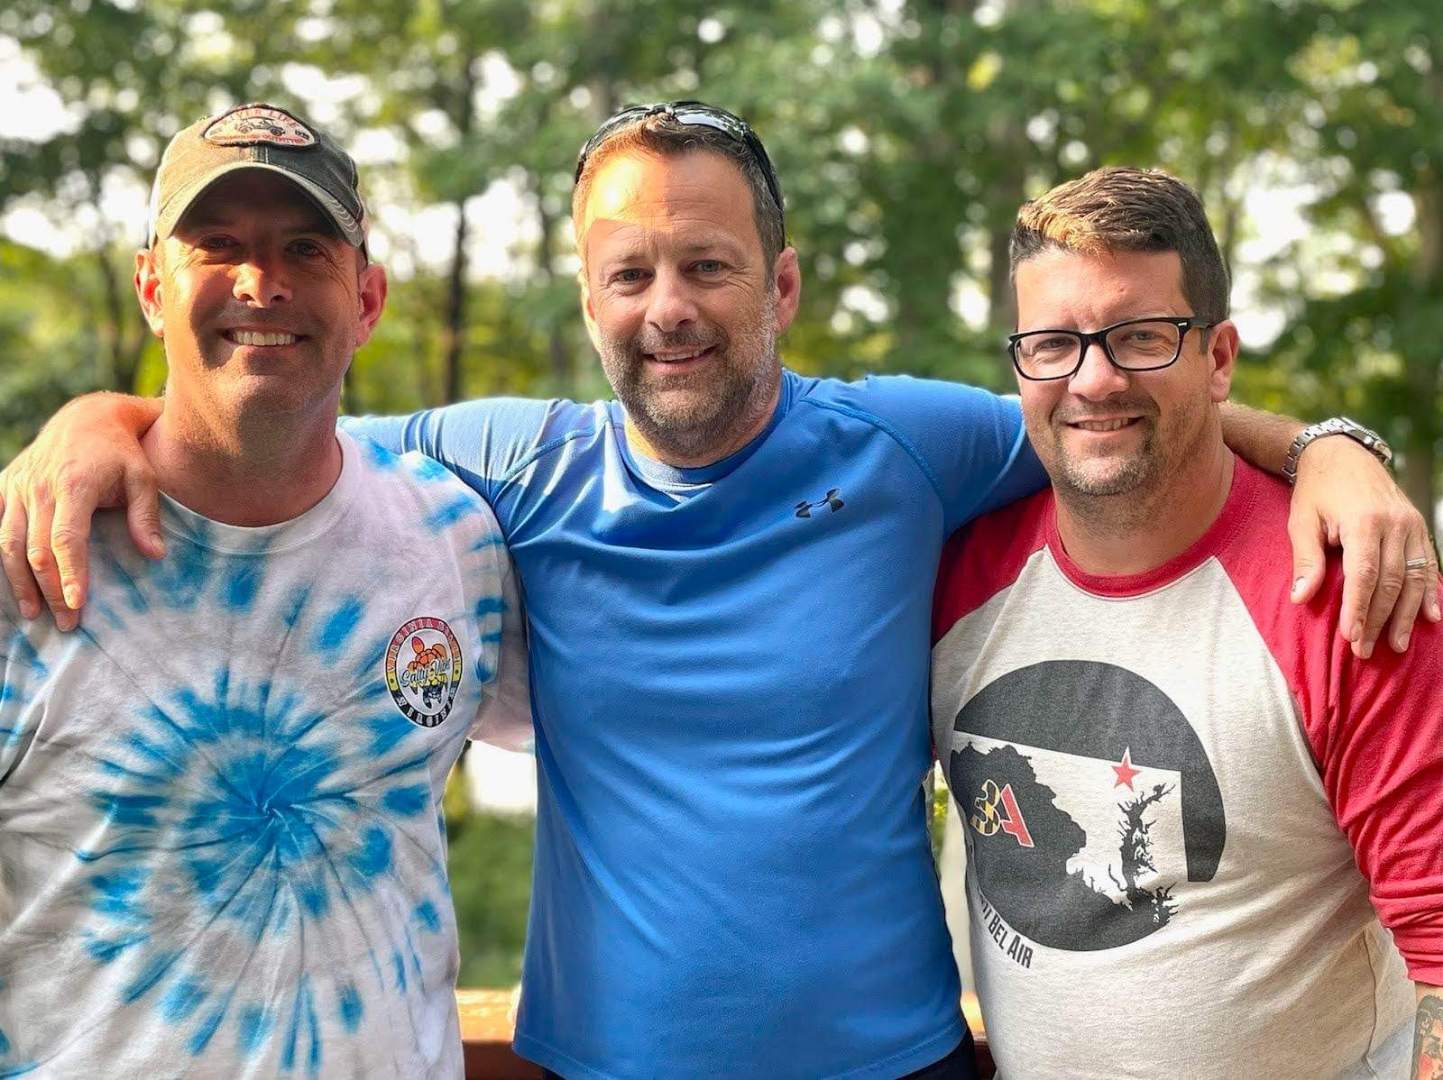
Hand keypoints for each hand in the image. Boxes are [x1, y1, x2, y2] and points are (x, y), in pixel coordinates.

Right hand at [0, 393, 164, 630]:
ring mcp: (17, 486)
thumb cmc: (122, 452)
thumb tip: (155, 554)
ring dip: (19, 582)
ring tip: (34, 613)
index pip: (67, 539)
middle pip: (36, 549)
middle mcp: (38, 487)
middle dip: (49, 590)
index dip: (70, 574)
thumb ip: (146, 516)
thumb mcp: (144, 477)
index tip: (77, 604)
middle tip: (67, 622)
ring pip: (7, 543)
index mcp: (74, 485)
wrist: (88, 417)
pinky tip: (6, 581)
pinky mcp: (5, 485)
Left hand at [1288, 434, 1440, 657]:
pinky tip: (1430, 618)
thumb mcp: (1301, 520)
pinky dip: (1430, 592)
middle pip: (1390, 582)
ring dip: (1405, 614)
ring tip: (1395, 644)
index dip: (1359, 608)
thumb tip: (1300, 598)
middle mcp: (1394, 523)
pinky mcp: (1419, 526)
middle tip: (1365, 651)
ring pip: (1414, 577)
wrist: (1341, 454)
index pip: (1364, 574)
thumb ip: (1305, 559)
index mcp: (1363, 521)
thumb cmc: (1315, 491)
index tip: (1351, 637)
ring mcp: (1411, 524)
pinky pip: (1428, 564)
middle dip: (1378, 619)